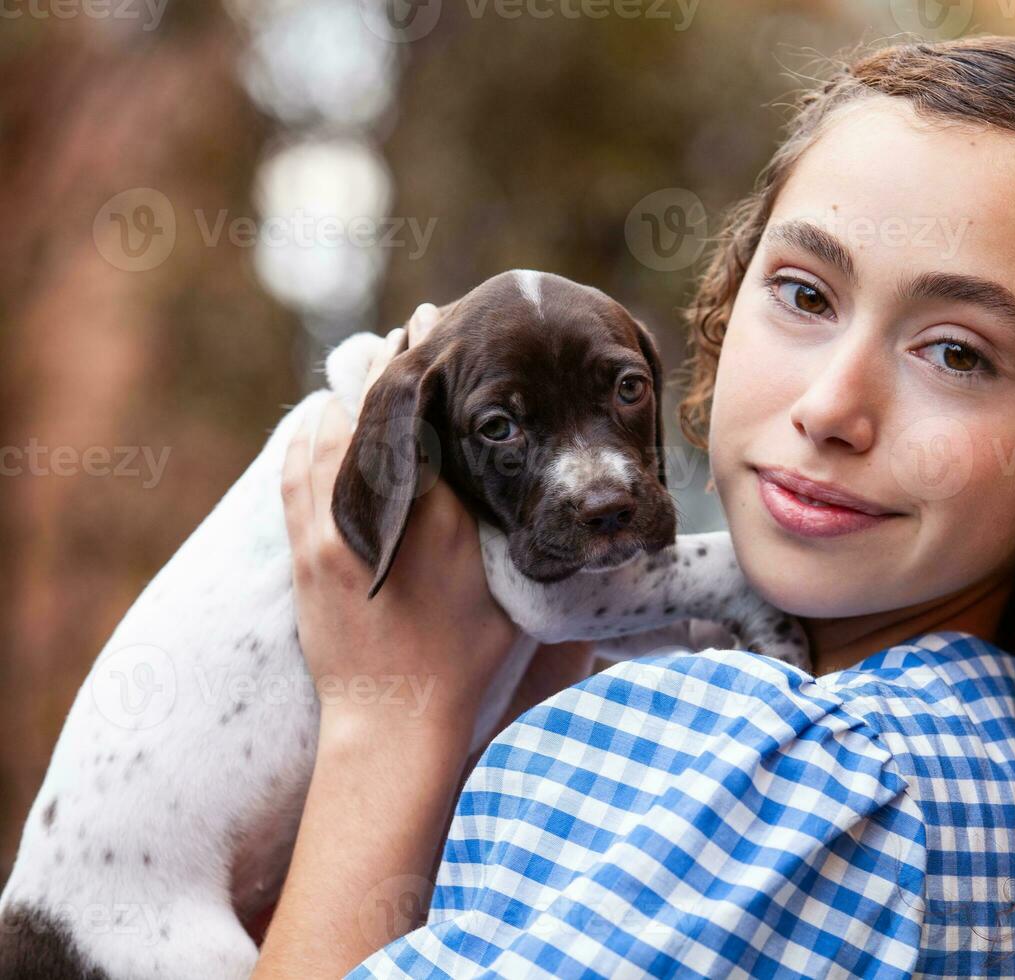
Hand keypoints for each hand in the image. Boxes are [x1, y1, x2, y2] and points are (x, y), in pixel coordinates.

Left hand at [280, 304, 516, 745]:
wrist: (393, 718)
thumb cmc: (465, 660)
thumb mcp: (507, 587)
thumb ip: (505, 525)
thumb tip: (514, 477)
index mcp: (439, 513)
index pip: (427, 414)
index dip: (428, 363)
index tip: (435, 324)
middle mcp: (379, 511)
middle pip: (372, 410)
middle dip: (388, 364)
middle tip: (409, 331)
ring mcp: (329, 529)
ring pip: (328, 432)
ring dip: (348, 394)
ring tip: (368, 366)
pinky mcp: (304, 549)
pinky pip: (297, 470)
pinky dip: (310, 433)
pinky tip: (320, 418)